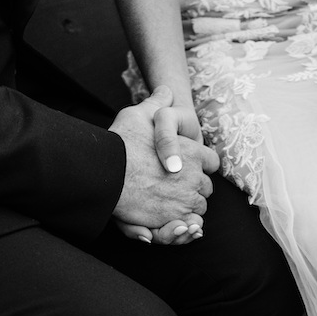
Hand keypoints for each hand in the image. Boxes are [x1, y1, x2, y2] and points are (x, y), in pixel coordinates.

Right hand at [109, 86, 219, 243]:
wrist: (104, 172)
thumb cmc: (120, 143)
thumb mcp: (139, 114)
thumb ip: (157, 103)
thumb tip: (166, 90)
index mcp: (192, 152)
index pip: (212, 162)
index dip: (201, 165)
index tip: (186, 167)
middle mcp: (194, 177)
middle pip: (206, 188)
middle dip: (194, 187)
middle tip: (175, 185)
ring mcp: (185, 200)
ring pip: (197, 208)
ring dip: (188, 206)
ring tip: (169, 200)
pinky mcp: (173, 220)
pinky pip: (185, 225)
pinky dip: (180, 223)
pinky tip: (166, 215)